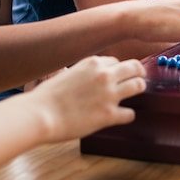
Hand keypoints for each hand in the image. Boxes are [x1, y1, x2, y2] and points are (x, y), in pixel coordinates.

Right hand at [25, 55, 146, 142]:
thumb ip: (84, 74)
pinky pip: (130, 114)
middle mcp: (105, 75)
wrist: (40, 114)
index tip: (116, 76)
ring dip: (137, 90)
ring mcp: (109, 94)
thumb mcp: (67, 74)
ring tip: (133, 95)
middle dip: (137, 73)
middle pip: (134, 68)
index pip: (116, 61)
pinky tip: (120, 117)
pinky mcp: (110, 115)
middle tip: (138, 79)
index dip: (116, 70)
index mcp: (93, 63)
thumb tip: (91, 80)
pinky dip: (126, 116)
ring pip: (139, 85)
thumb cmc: (47, 96)